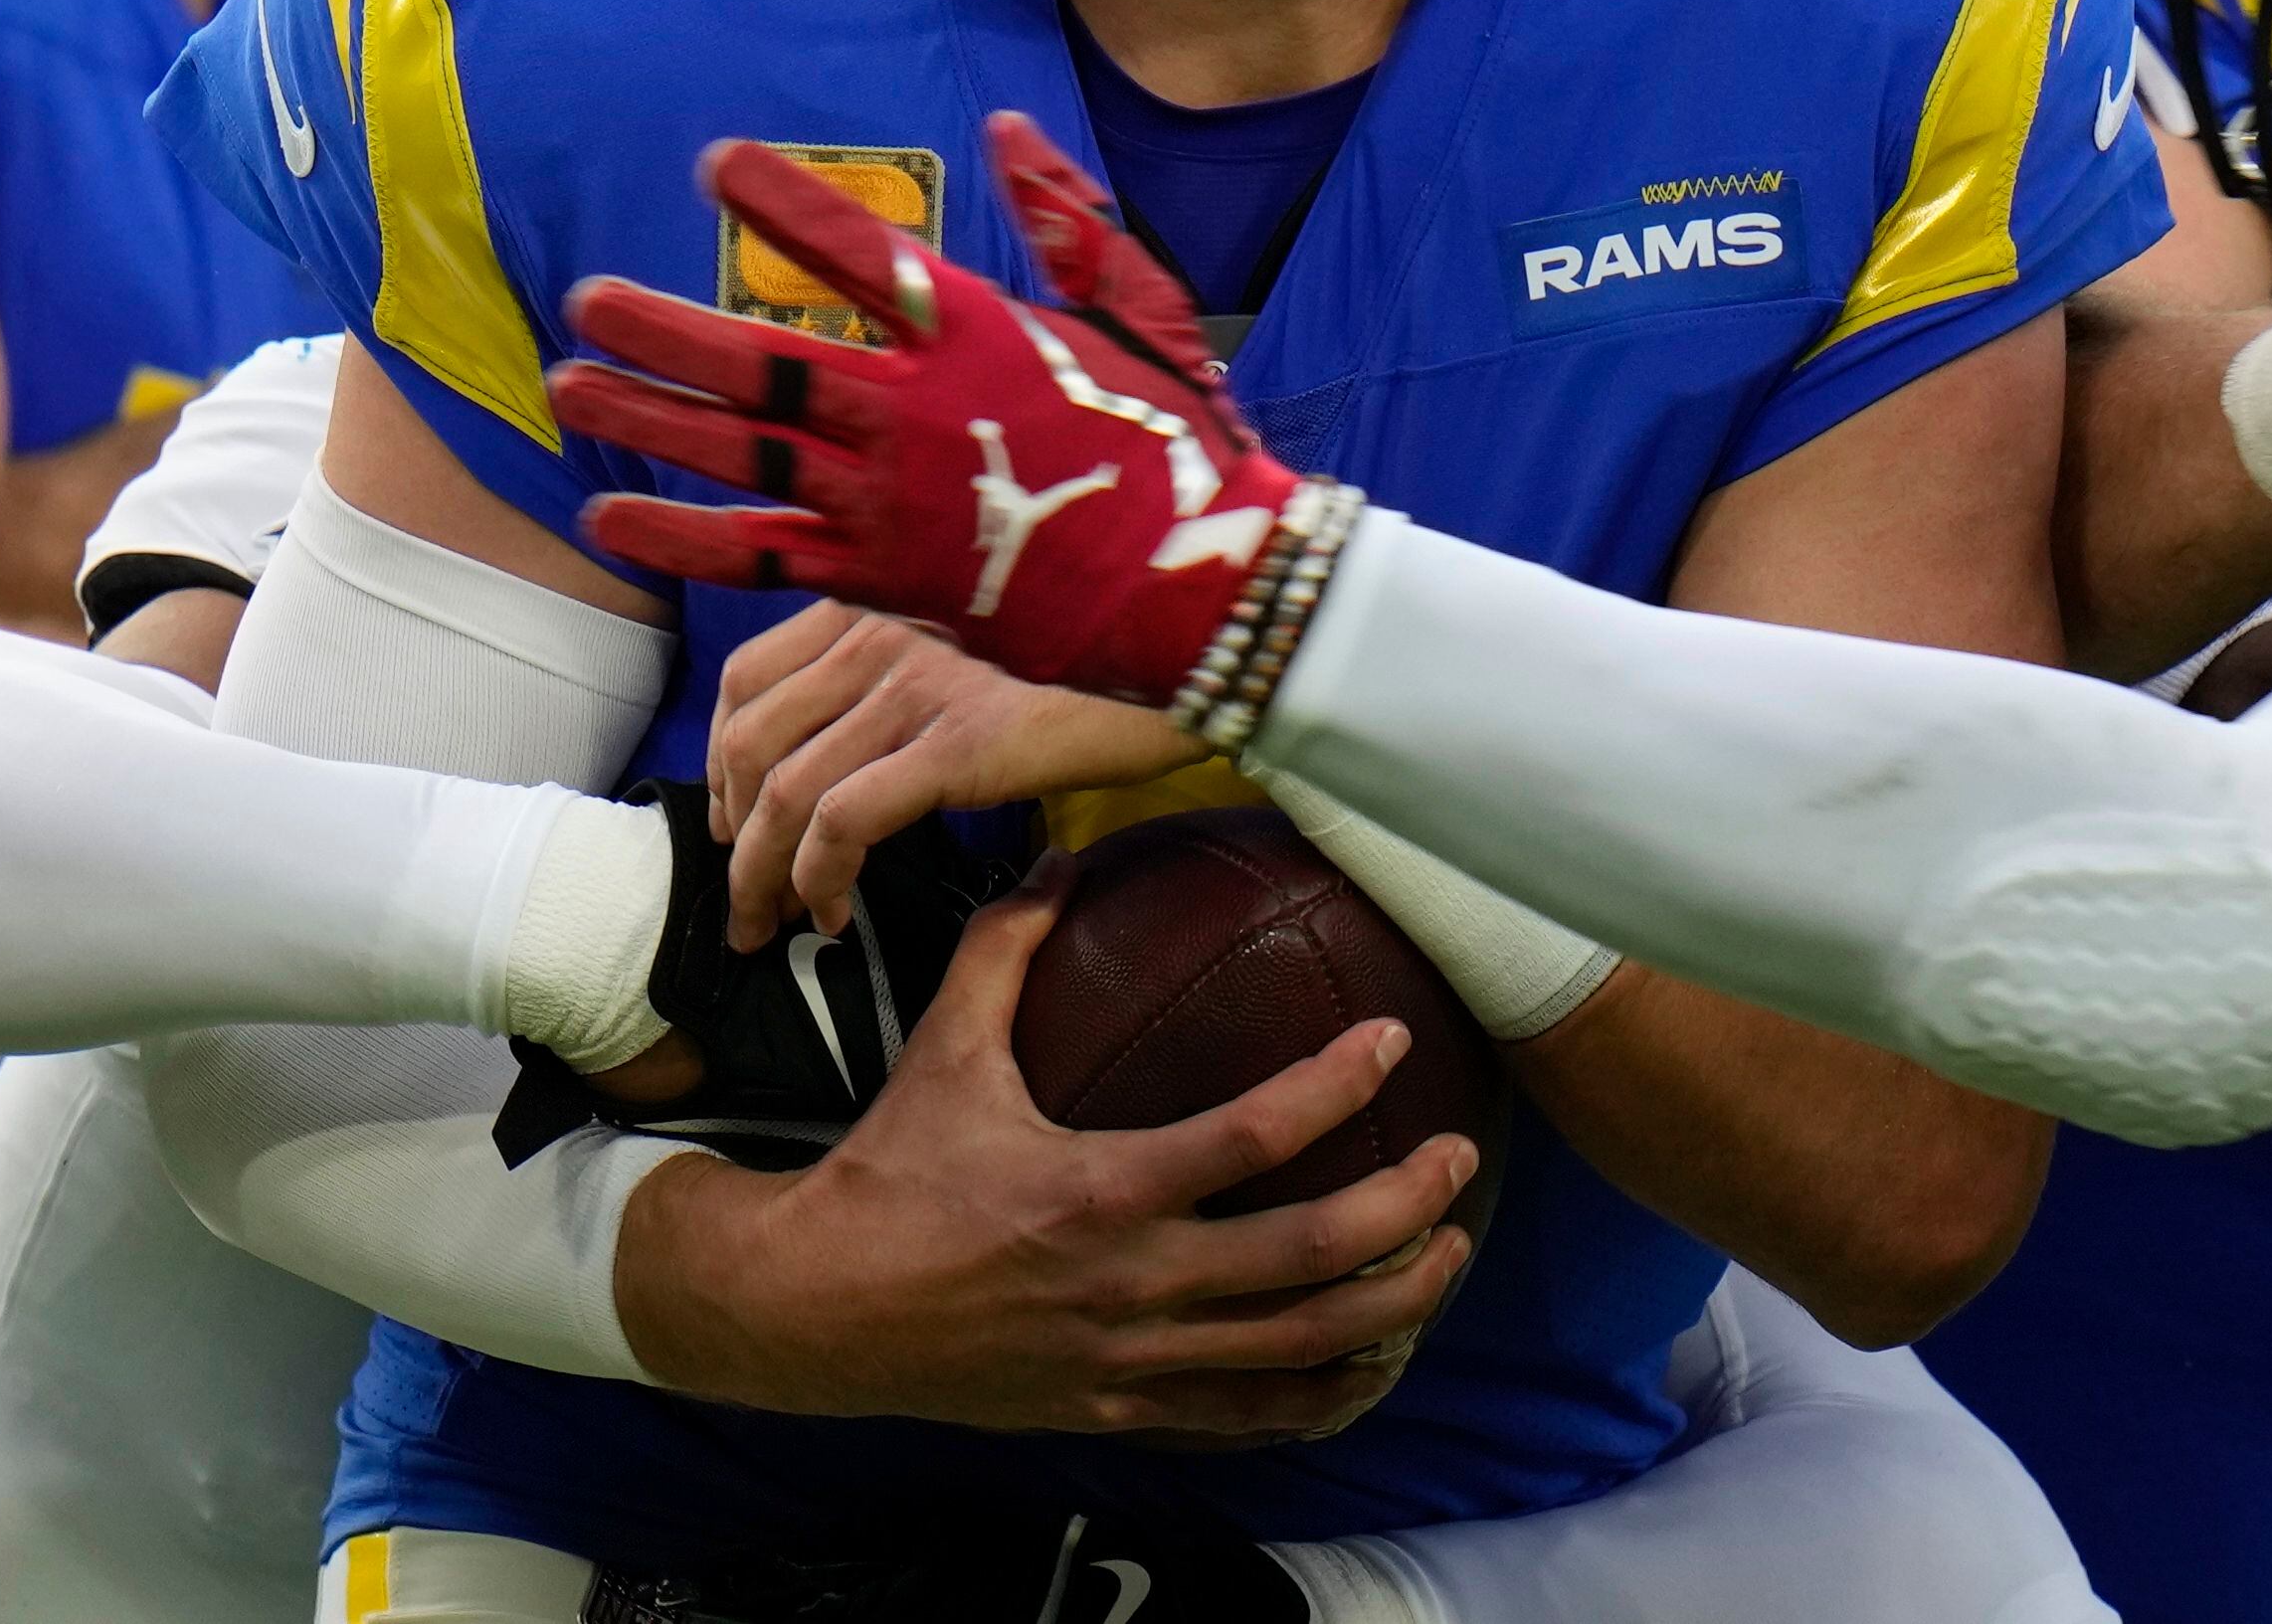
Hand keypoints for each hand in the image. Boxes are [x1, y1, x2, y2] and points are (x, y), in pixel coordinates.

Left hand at [553, 114, 1303, 704]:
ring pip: (742, 455)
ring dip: (651, 420)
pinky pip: (758, 555)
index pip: (859, 252)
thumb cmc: (1175, 440)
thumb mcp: (1140, 309)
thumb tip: (1006, 127)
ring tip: (573, 385)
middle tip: (588, 299)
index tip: (714, 164)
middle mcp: (914, 414)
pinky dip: (681, 537)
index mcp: (978, 334)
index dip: (781, 205)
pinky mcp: (879, 581)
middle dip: (666, 331)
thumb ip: (1064, 219)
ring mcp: (888, 503)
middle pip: (765, 366)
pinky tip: (610, 512)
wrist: (1202, 588)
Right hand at [619, 865, 1478, 1436]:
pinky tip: (1371, 1361)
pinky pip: (1248, 1416)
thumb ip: (1007, 949)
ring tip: (1448, 1256)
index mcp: (1099, 1189)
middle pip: (1311, 1257)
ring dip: (1392, 1306)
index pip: (1255, 1137)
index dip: (1337, 1085)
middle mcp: (1131, 1285)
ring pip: (1300, 1350)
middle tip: (1457, 1158)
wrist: (814, 1313)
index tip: (1393, 1040)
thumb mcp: (944, 1049)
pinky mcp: (1119, 1413)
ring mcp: (1132, 1362)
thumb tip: (1058, 854)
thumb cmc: (888, 1172)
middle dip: (1407, 1209)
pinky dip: (1323, 1394)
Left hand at [709, 600, 1197, 947]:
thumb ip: (894, 675)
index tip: (733, 820)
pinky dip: (821, 878)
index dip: (721, 761)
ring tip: (781, 925)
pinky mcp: (960, 740)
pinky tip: (838, 913)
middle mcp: (883, 627)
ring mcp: (919, 682)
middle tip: (748, 900)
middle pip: (752, 742)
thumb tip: (829, 756)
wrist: (1185, 663)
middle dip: (733, 836)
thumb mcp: (968, 649)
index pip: (747, 676)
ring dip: (764, 876)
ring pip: (787, 792)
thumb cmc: (1082, 668)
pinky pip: (846, 821)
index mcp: (876, 598)